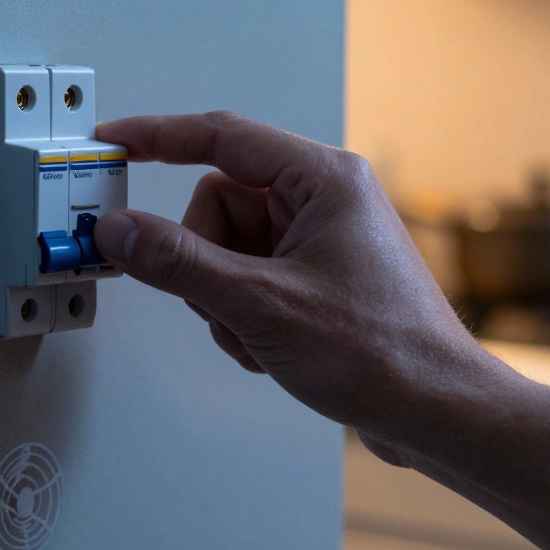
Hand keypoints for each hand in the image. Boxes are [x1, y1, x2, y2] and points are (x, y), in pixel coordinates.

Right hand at [92, 111, 517, 451]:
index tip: (113, 143)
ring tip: (260, 334)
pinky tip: (272, 347)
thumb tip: (120, 231)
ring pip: (225, 250)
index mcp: (322, 179)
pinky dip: (242, 317)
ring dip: (224, 300)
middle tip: (227, 302)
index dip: (157, 137)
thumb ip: (178, 263)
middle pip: (217, 206)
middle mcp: (323, 200)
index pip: (221, 137)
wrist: (435, 412)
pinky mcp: (314, 277)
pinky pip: (245, 279)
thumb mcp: (260, 304)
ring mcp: (318, 241)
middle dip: (206, 262)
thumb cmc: (383, 352)